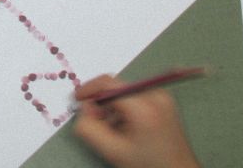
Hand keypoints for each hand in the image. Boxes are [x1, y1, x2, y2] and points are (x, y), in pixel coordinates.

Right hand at [73, 75, 199, 167]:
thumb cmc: (150, 166)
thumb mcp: (113, 151)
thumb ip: (90, 129)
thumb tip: (83, 109)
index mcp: (144, 106)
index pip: (109, 83)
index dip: (88, 89)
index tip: (78, 99)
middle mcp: (155, 95)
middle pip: (117, 89)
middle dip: (102, 105)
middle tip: (98, 125)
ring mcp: (162, 97)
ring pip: (125, 94)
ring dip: (114, 108)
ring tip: (116, 132)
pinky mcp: (164, 102)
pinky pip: (136, 98)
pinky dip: (126, 110)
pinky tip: (127, 130)